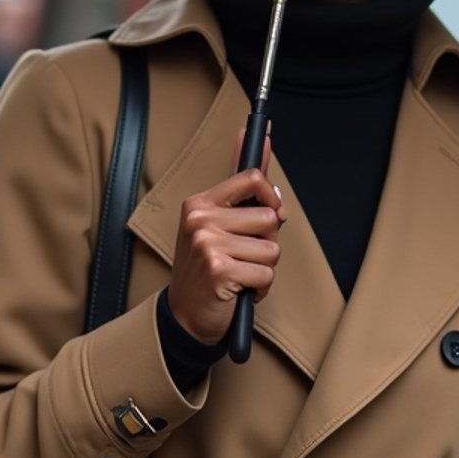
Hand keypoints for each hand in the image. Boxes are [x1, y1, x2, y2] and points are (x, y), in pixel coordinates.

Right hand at [167, 140, 286, 344]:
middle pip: (271, 217)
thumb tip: (263, 142)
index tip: (271, 209)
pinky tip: (238, 289)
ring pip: (272, 249)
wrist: (186, 316)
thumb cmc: (207, 269)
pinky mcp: (219, 270)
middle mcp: (200, 219)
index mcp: (200, 203)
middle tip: (242, 256)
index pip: (252, 177)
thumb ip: (243, 188)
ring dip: (264, 268)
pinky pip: (267, 274)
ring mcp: (208, 244)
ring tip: (239, 273)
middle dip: (267, 242)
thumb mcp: (218, 225)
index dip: (271, 196)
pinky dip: (260, 288)